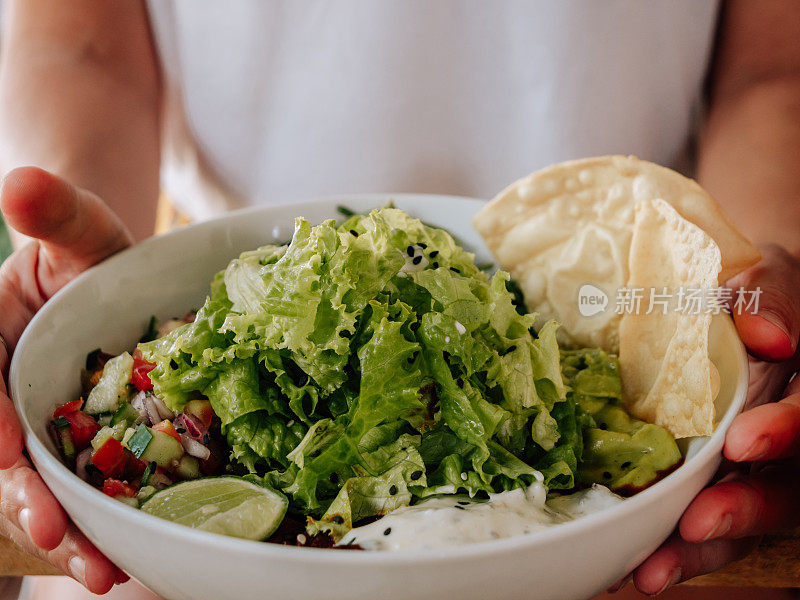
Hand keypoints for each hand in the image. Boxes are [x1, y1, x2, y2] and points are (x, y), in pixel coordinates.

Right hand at [0, 167, 132, 592]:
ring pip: (34, 490)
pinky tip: (126, 562)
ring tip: (103, 573)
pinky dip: (97, 532)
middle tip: (58, 536)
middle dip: (21, 498)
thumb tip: (22, 181)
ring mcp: (37, 435)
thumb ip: (58, 214)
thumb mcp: (82, 232)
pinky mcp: (79, 459)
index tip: (3, 449)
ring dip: (63, 535)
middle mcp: (1, 399)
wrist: (120, 289)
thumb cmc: (94, 259)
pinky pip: (79, 498)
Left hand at [611, 245, 799, 593]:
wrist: (728, 305)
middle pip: (788, 489)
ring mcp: (758, 471)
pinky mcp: (719, 487)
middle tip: (698, 522)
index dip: (787, 431)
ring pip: (746, 520)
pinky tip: (635, 567)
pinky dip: (675, 548)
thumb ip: (769, 300)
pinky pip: (706, 526)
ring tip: (653, 570)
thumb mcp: (765, 279)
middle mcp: (791, 442)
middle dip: (746, 508)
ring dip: (702, 549)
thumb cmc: (748, 293)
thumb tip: (770, 335)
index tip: (745, 441)